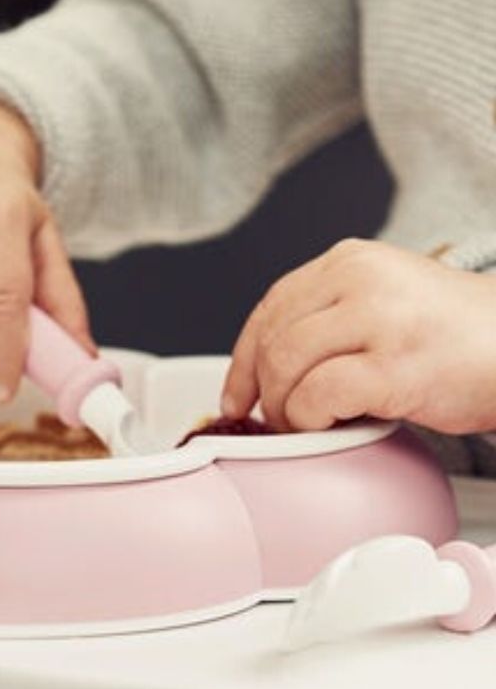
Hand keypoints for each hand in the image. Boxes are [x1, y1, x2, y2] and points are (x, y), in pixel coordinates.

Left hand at [222, 238, 495, 433]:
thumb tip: (263, 366)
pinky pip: (320, 396)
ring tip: (305, 425)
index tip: (235, 396)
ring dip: (285, 409)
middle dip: (262, 392)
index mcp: (349, 261)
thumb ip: (326, 317)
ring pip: (287, 366)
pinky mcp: (396, 365)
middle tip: (276, 420)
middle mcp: (360, 280)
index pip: (270, 308)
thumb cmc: (453, 336)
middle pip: (272, 340)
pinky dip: (310, 419)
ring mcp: (379, 319)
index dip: (243, 359)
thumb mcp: (382, 300)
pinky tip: (330, 426)